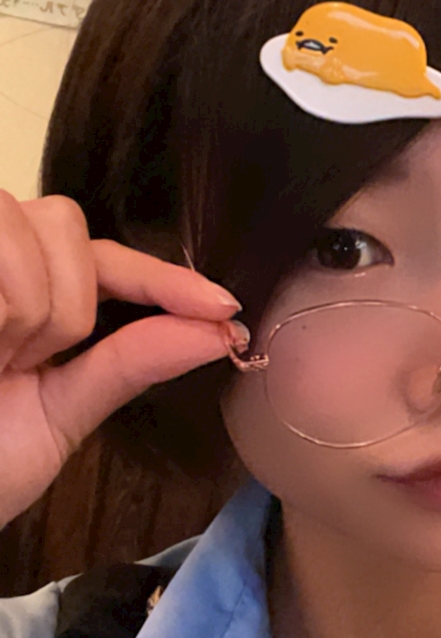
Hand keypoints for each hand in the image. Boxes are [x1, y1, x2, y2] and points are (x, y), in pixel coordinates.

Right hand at [0, 190, 245, 527]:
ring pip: (23, 229)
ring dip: (21, 310)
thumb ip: (132, 363)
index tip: (223, 310)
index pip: (105, 258)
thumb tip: (222, 330)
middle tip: (17, 364)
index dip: (165, 278)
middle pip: (63, 222)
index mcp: (27, 291)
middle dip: (64, 303)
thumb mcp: (61, 415)